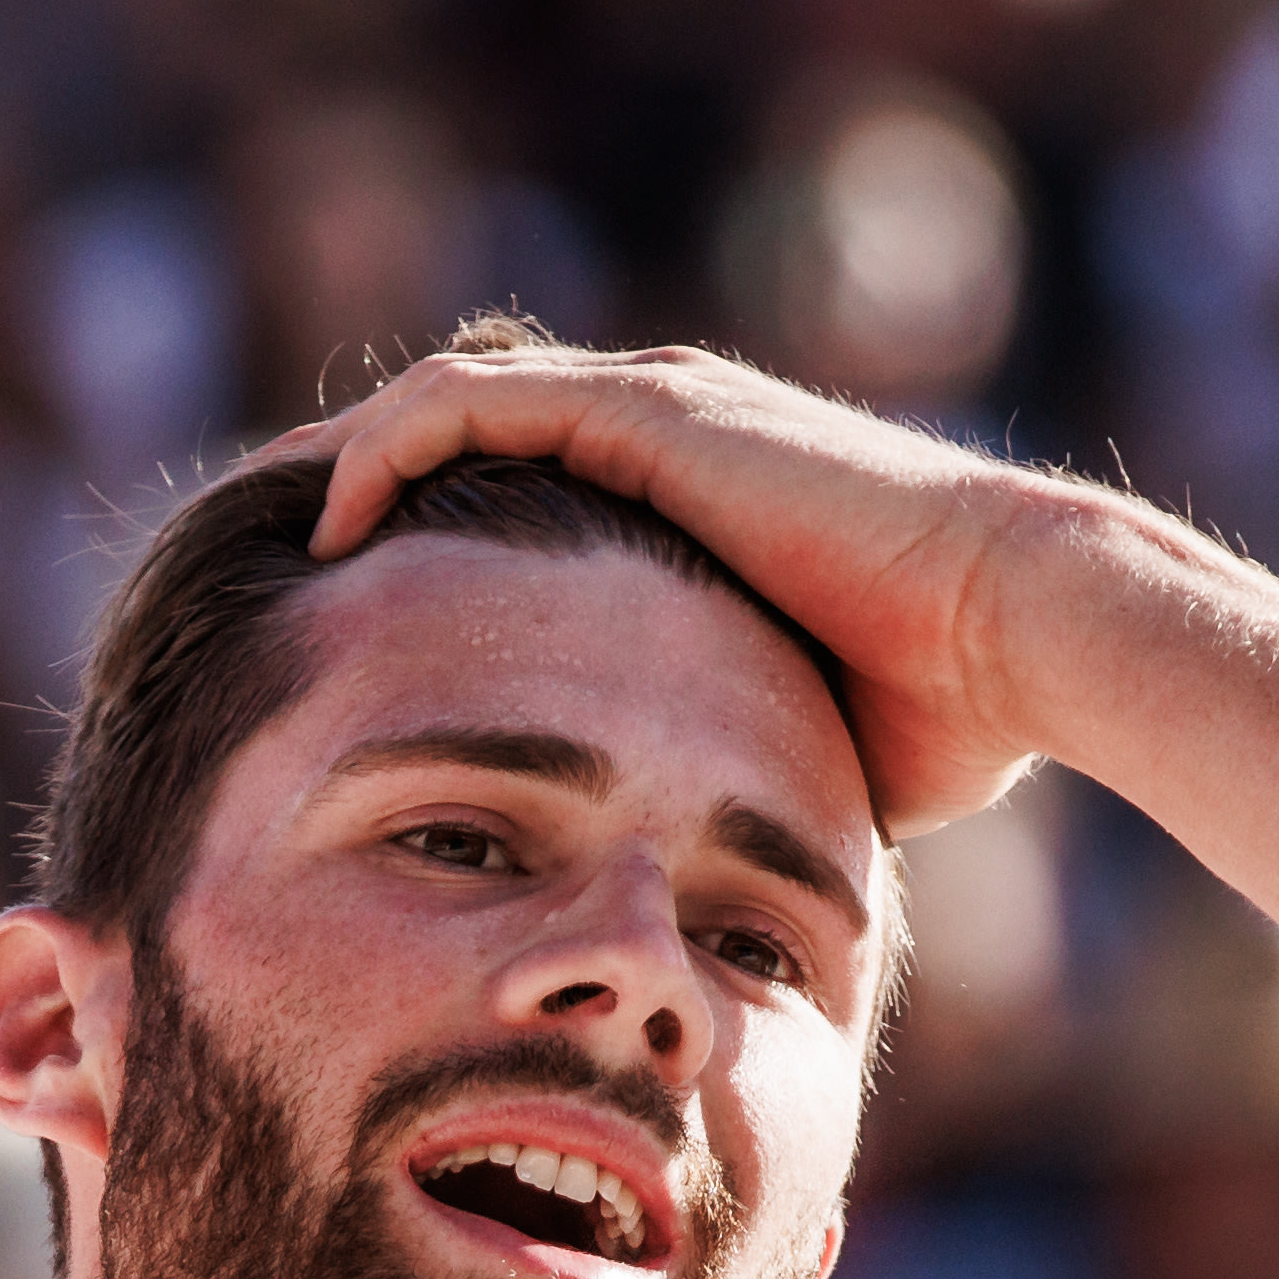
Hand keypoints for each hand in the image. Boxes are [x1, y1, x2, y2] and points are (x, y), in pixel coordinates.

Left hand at [287, 341, 1069, 829]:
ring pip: (441, 402)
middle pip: (455, 432)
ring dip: (344, 462)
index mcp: (684, 502)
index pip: (512, 491)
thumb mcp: (788, 739)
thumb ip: (721, 762)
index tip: (338, 633)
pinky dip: (387, 451)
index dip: (417, 548)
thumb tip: (678, 876)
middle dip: (351, 492)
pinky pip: (469, 403)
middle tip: (260, 573)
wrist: (1018, 633)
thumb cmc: (942, 711)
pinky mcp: (647, 412)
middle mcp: (661, 432)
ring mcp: (652, 410)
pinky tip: (331, 535)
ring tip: (261, 541)